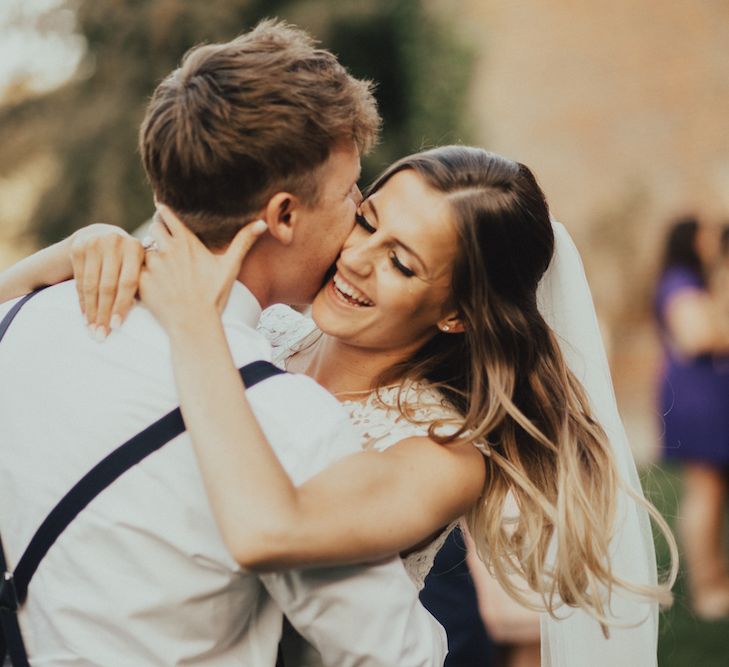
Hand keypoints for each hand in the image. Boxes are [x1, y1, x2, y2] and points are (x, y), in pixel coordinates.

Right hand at [68, 223, 144, 335]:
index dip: (121, 305)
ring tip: (92, 330)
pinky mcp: (78, 248)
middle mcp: (114, 242)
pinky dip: (82, 301)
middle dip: (103, 313)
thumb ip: (141, 283)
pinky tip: (85, 316)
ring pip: (91, 285)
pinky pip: (79, 281)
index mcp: (135, 248)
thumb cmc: (128, 260)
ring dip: (91, 311)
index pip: (128, 282)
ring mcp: (94, 243)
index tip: (117, 326)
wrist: (101, 234)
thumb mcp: (139, 265)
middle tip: (101, 335)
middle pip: (107, 286)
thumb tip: (145, 312)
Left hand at [139, 205, 266, 332]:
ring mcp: (152, 264)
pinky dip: (141, 274)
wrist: (195, 323)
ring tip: (160, 272)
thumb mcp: (230, 266)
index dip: (165, 214)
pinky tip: (152, 285)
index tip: (163, 213)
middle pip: (153, 228)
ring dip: (149, 256)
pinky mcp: (140, 280)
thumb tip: (262, 223)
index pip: (167, 215)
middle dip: (157, 234)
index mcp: (187, 241)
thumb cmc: (214, 295)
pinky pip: (134, 269)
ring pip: (143, 249)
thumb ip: (243, 241)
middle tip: (164, 247)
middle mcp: (167, 249)